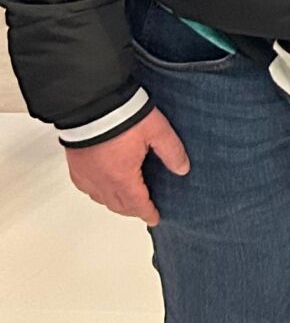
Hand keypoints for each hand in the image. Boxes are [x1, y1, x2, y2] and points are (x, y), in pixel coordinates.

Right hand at [64, 106, 189, 225]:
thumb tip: (182, 169)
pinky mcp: (76, 164)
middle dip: (132, 210)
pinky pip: (86, 187)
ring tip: (125, 200)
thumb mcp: (157, 131)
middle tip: (143, 210)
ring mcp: (86, 173)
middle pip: (118, 205)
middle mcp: (101, 180)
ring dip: (115, 202)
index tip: (154, 218)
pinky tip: (102, 186)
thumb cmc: (122, 116)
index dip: (147, 213)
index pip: (137, 204)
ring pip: (101, 198)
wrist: (91, 104)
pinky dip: (97, 191)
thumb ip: (171, 151)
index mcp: (122, 176)